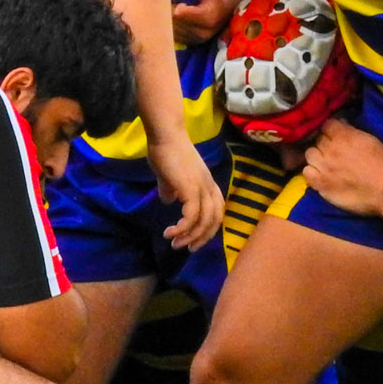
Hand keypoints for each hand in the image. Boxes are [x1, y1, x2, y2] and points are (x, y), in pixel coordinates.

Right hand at [150, 134, 222, 250]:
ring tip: (174, 243)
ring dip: (189, 236)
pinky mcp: (191, 189)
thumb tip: (167, 200)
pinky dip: (182, 228)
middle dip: (201, 238)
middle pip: (214, 220)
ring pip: (203, 221)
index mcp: (208, 184)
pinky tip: (170, 232)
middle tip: (186, 248)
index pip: (216, 212)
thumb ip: (170, 188)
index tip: (193, 239)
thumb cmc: (166, 151)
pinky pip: (192, 216)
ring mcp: (202, 188)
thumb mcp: (169, 175)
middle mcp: (209, 187)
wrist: (165, 135)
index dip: (207, 228)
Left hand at [170, 0, 244, 45]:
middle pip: (174, 24)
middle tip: (166, 0)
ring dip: (168, 21)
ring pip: (174, 32)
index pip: (177, 14)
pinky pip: (177, 37)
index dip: (170, 5)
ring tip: (171, 7)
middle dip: (166, 12)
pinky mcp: (196, 42)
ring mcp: (201, 39)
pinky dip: (173, 28)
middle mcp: (205, 32)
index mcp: (208, 16)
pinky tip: (175, 17)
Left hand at [300, 118, 382, 217]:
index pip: (326, 124)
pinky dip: (312, 172)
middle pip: (317, 139)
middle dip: (324, 143)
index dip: (330, 130)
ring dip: (317, 157)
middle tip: (333, 151)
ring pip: (309, 154)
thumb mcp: (370, 140)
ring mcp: (323, 166)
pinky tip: (321, 175)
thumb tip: (340, 125)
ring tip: (326, 163)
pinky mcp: (320, 184)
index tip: (335, 135)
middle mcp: (330, 148)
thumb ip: (351, 132)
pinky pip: (306, 172)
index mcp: (343, 136)